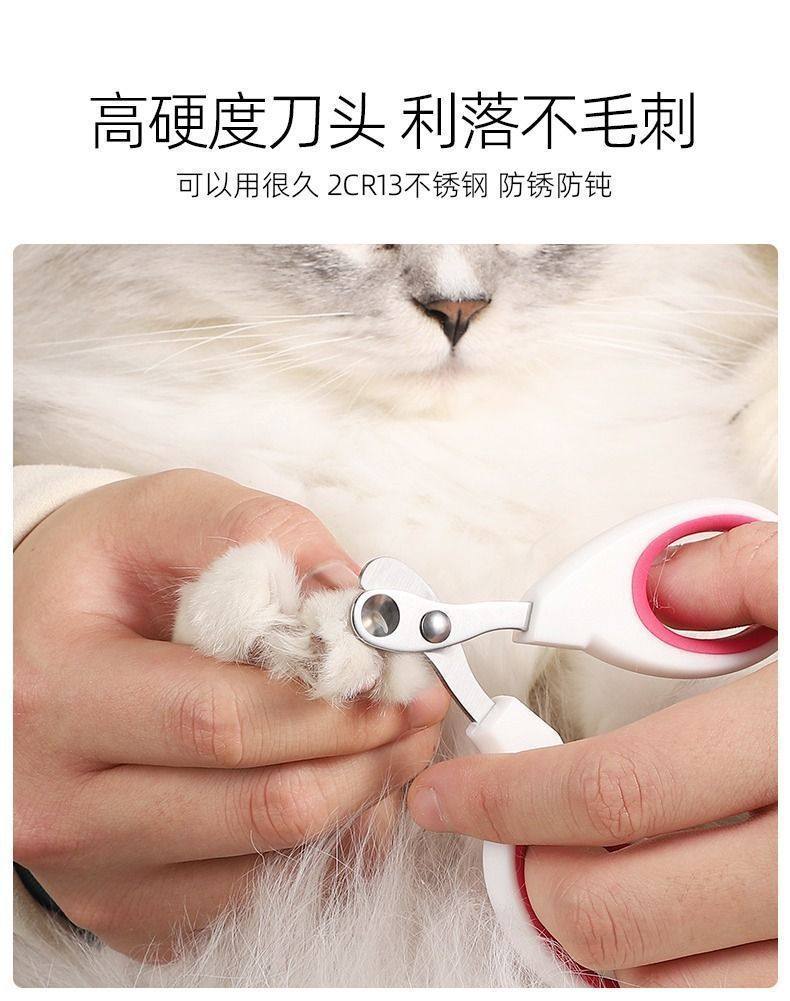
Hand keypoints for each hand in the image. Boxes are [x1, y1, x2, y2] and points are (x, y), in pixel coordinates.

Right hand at [14, 468, 448, 958]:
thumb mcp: (158, 516)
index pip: (223, 719)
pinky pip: (258, 901)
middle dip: (369, 755)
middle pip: (262, 807)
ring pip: (273, 868)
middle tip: (418, 709)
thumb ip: (256, 534)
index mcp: (54, 691)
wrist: (26, 650)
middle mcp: (58, 803)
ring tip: (391, 741)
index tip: (402, 676)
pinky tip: (339, 787)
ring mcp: (93, 875)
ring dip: (360, 804)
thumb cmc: (96, 580)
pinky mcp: (126, 913)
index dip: (335, 703)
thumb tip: (356, 599)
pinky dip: (322, 850)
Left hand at [408, 521, 776, 986]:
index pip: (608, 794)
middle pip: (616, 908)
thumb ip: (745, 577)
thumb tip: (660, 592)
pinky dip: (662, 981)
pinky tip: (653, 927)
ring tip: (573, 876)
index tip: (447, 792)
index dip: (504, 794)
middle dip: (530, 875)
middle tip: (505, 834)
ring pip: (664, 988)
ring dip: (588, 940)